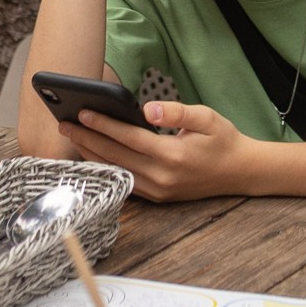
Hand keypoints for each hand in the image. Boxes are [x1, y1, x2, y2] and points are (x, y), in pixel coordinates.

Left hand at [61, 101, 253, 200]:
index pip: (128, 138)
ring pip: (115, 171)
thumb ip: (177, 112)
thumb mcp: (207, 118)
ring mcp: (158, 191)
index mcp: (172, 156)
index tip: (82, 112)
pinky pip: (124, 181)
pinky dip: (106, 167)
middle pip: (114, 156)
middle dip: (87, 139)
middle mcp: (161, 177)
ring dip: (92, 154)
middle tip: (64, 123)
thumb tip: (148, 109)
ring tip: (72, 137)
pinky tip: (93, 155)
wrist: (241, 172)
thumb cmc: (223, 141)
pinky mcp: (157, 197)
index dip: (103, 125)